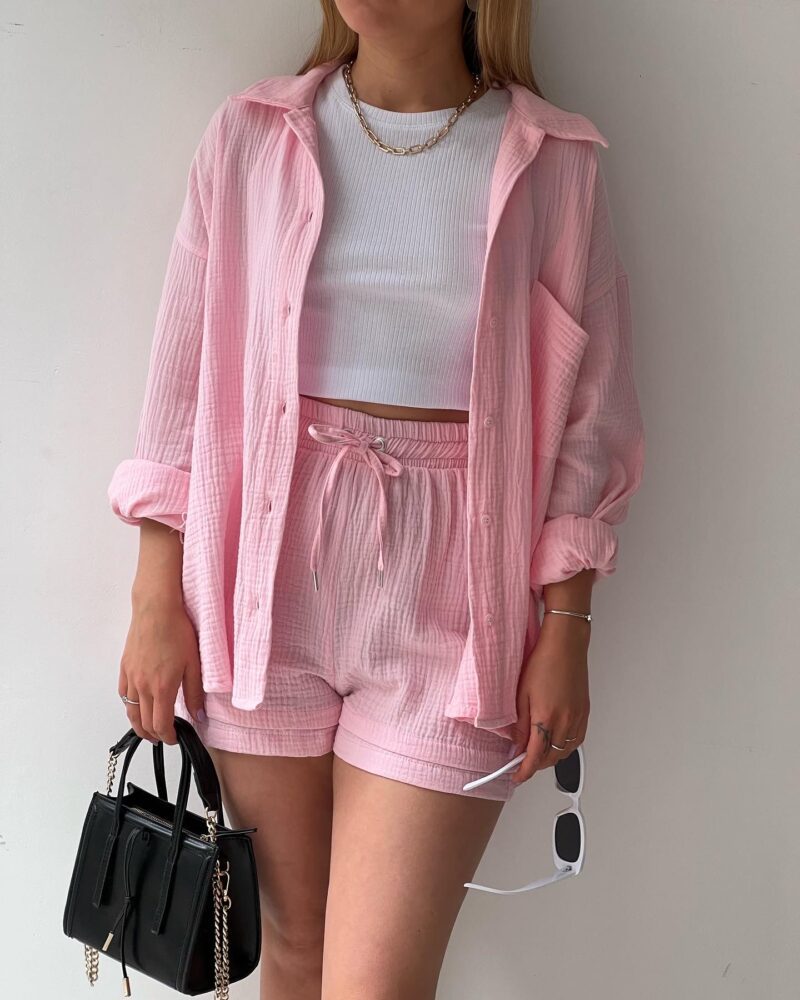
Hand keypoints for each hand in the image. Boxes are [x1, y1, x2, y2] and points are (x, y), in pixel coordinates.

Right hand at [117, 590, 204, 745]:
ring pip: (130, 711)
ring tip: (148, 729)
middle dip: (154, 734)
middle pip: (144, 722)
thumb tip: (198, 715)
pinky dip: (129, 706)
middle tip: (163, 737)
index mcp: (162, 688)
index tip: (175, 738)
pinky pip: (123, 694)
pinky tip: (135, 706)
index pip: (161, 724)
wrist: (156, 609)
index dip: (168, 736)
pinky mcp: (125, 667)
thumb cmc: (177, 631)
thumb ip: (195, 692)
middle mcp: (143, 686)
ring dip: (139, 724)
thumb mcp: (194, 663)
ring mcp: (131, 677)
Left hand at [507, 614, 590, 784]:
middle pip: (551, 758)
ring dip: (551, 757)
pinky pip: (577, 740)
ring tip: (537, 752)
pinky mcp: (584, 712)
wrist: (566, 644)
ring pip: (565, 751)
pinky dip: (565, 747)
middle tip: (522, 763)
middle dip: (536, 766)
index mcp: (546, 717)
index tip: (517, 776)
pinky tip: (557, 741)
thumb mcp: (521, 692)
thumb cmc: (544, 661)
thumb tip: (516, 742)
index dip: (524, 771)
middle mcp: (565, 721)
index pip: (534, 756)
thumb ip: (519, 722)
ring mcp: (577, 717)